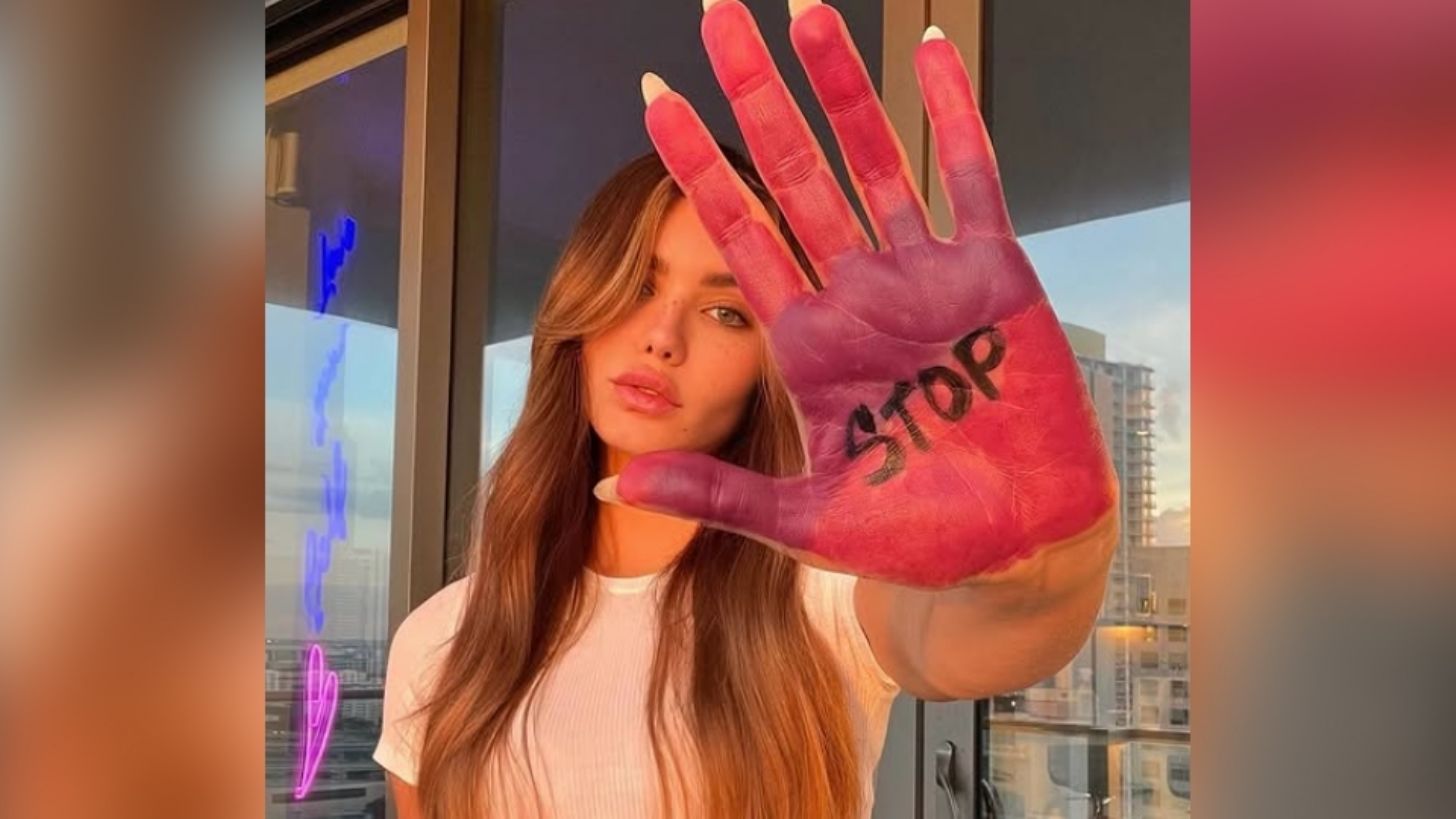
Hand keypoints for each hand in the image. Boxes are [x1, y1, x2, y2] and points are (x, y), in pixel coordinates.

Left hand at [599, 0, 1116, 588]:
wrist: (1018, 544)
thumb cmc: (916, 535)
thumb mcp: (803, 520)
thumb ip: (716, 495)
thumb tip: (615, 487)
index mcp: (807, 342)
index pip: (738, 232)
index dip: (696, 165)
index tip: (656, 98)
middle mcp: (859, 294)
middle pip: (794, 172)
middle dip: (754, 94)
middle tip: (715, 13)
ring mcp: (925, 279)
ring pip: (874, 158)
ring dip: (839, 85)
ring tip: (802, 11)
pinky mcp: (996, 278)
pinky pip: (972, 178)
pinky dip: (953, 114)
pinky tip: (928, 48)